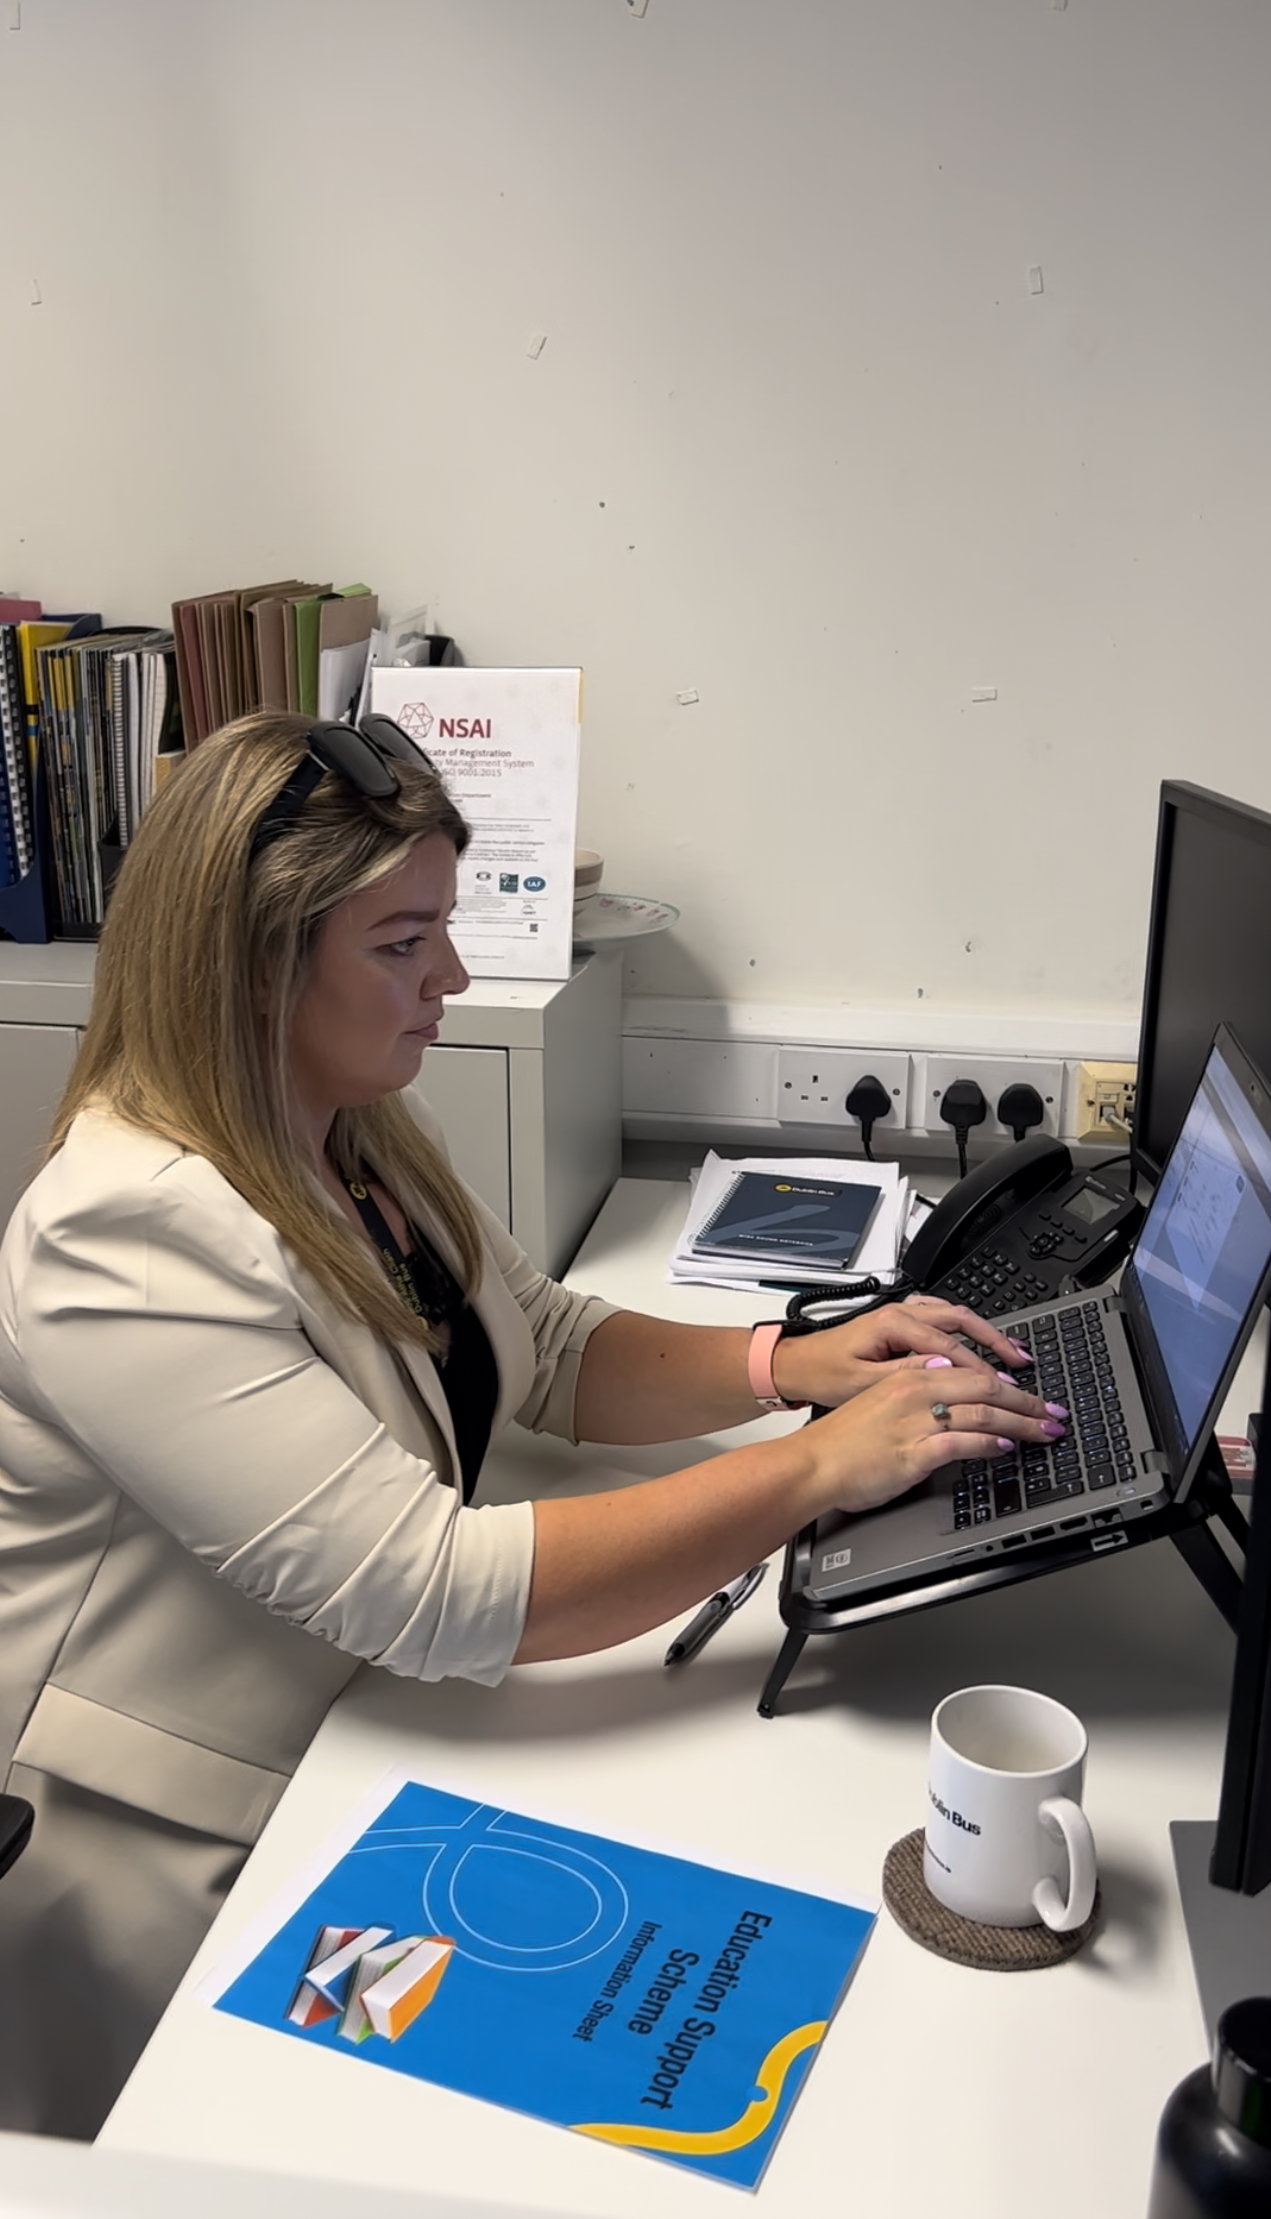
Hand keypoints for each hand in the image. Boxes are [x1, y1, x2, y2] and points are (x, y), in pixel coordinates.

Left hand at [772, 1294, 1031, 1409]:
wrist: (796, 1365)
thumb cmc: (823, 1374)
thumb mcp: (862, 1382)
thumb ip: (905, 1375)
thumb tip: (945, 1370)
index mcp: (892, 1324)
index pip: (950, 1346)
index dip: (982, 1369)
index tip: (1006, 1388)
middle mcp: (901, 1313)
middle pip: (962, 1321)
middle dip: (997, 1342)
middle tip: (1024, 1365)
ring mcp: (902, 1315)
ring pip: (956, 1317)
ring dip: (986, 1335)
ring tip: (1013, 1355)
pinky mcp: (901, 1324)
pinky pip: (943, 1320)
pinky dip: (967, 1332)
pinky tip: (981, 1345)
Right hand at [800, 1359, 1059, 1517]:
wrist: (813, 1464)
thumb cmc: (843, 1440)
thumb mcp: (881, 1399)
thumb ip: (916, 1387)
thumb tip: (953, 1388)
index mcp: (909, 1374)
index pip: (972, 1370)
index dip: (1009, 1382)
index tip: (1031, 1394)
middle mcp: (915, 1391)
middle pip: (987, 1388)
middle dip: (1028, 1402)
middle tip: (1054, 1413)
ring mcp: (916, 1421)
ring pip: (984, 1413)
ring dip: (1022, 1423)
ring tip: (1045, 1432)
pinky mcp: (914, 1452)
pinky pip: (964, 1442)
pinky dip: (991, 1444)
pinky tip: (1007, 1448)